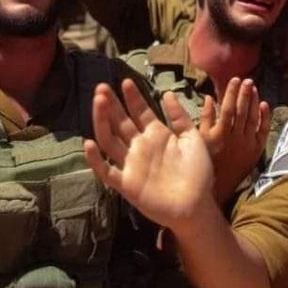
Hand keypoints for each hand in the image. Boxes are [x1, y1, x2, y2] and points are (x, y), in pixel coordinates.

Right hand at [84, 79, 211, 228]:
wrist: (197, 206)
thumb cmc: (198, 173)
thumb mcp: (193, 139)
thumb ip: (180, 117)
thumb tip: (168, 93)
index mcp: (156, 135)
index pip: (140, 111)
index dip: (133, 97)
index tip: (126, 81)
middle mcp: (140, 147)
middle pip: (121, 121)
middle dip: (111, 104)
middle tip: (102, 86)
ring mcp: (131, 164)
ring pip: (110, 139)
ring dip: (102, 120)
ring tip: (98, 102)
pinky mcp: (126, 184)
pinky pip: (106, 170)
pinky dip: (95, 159)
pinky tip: (89, 143)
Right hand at [199, 78, 269, 196]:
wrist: (219, 186)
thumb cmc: (206, 160)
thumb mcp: (200, 139)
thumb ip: (205, 117)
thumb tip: (210, 97)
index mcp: (220, 134)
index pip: (228, 108)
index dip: (232, 92)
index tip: (234, 79)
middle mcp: (236, 138)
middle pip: (242, 111)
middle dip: (245, 94)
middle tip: (248, 80)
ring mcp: (248, 144)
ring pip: (253, 119)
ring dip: (254, 102)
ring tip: (254, 88)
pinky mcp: (256, 151)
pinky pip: (263, 131)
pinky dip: (265, 118)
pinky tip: (265, 105)